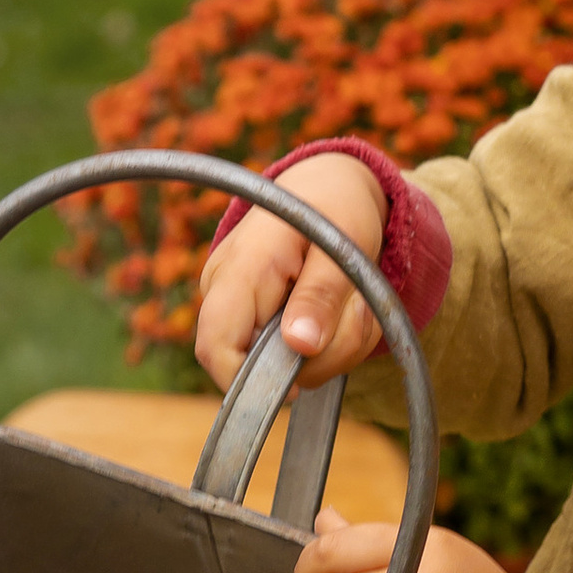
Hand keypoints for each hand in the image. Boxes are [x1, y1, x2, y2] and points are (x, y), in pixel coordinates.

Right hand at [193, 152, 387, 389]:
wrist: (327, 188)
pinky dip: (329, 345)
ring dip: (335, 348)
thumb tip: (301, 345)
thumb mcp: (344, 245)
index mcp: (241, 266)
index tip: (298, 384)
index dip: (249, 382)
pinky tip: (340, 311)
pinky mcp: (255, 319)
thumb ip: (321, 295)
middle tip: (356, 313)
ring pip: (284, 367)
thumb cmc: (335, 208)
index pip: (215, 346)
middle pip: (254, 366)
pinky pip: (294, 356)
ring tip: (352, 303)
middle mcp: (225, 289)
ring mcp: (237, 306)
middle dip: (318, 358)